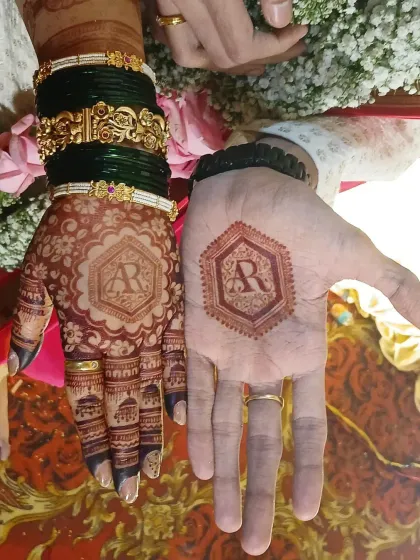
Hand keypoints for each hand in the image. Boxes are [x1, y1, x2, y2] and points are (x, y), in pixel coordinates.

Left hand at [8, 196, 185, 501]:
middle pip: (121, 404)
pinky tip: (181, 415)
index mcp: (85, 332)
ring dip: (150, 430)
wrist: (115, 193)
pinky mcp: (175, 306)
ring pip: (150, 389)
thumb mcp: (38, 274)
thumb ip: (30, 323)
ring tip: (153, 465)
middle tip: (131, 487)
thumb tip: (17, 365)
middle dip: (124, 449)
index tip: (100, 475)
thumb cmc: (71, 232)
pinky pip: (180, 353)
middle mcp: (121, 338)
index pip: (88, 400)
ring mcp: (152, 324)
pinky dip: (178, 386)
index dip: (92, 440)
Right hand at [146, 0, 306, 73]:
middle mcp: (180, 4)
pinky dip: (197, 47)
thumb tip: (281, 19)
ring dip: (226, 63)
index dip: (275, 47)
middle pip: (220, 57)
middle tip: (291, 50)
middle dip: (260, 59)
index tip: (300, 32)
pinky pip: (170, 36)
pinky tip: (217, 43)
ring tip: (258, 61)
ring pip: (190, 56)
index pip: (241, 44)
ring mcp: (163, 4)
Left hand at [182, 166, 419, 554]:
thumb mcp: (355, 258)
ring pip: (225, 420)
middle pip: (263, 436)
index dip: (308, 467)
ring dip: (224, 469)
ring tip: (223, 516)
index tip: (309, 513)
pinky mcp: (196, 329)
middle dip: (260, 487)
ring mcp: (229, 347)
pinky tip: (197, 461)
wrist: (252, 192)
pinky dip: (195, 423)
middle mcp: (265, 358)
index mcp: (304, 349)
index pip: (309, 423)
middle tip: (251, 542)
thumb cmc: (302, 222)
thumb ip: (397, 289)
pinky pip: (192, 384)